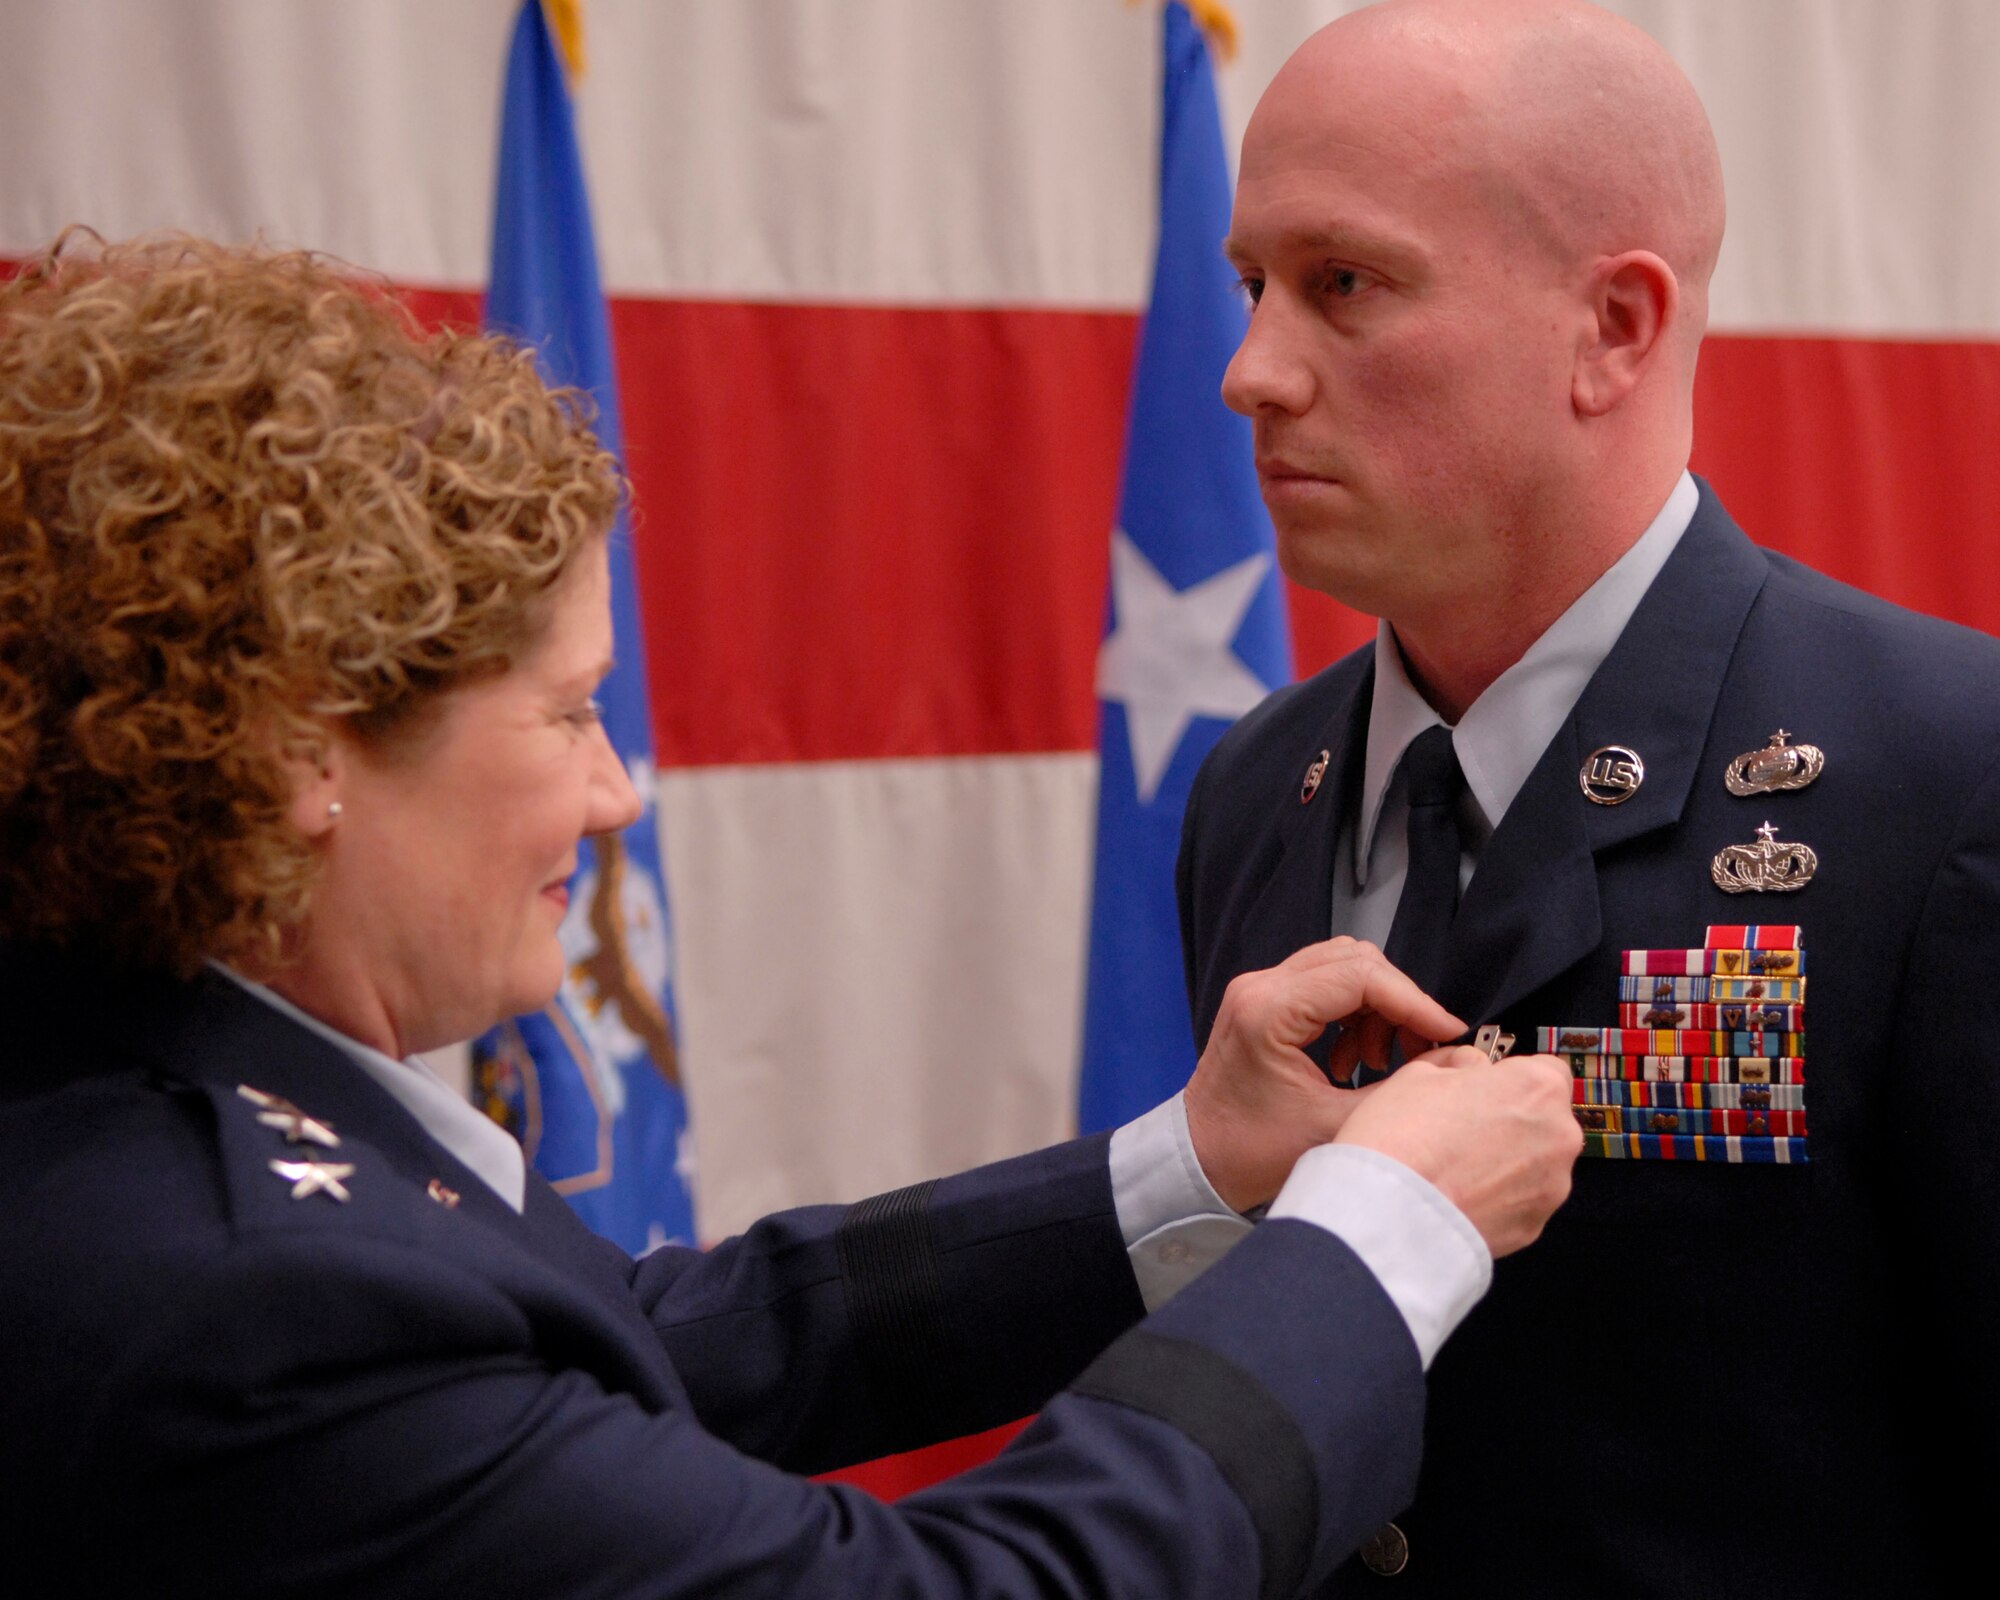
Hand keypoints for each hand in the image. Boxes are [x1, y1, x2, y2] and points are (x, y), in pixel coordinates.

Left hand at [1184, 938, 1465, 1211]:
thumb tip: (1451, 1061)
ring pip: (1344, 968)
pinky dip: (1355, 1014)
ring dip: (1377, 1008)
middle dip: (1399, 1002)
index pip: (1361, 976)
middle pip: (1356, 961)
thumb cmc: (1250, 1151)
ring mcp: (1260, 990)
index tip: (1448, 1031)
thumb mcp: (1334, 1127)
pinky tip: (1355, 1060)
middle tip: (1421, 1048)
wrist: (1198, 1161)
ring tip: (1380, 1061)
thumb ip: (1398, 1090)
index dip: (1414, 1001)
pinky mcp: (1265, 1002)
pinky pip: (1326, 986)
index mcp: (1269, 1010)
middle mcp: (1261, 986)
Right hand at [1333, 1048, 1582, 1256]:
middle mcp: (1557, 1135)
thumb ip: (1460, 1066)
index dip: (1511, 1078)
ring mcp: (1552, 1185)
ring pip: (1535, 1163)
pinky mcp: (1535, 1225)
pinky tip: (1461, 1193)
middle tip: (1463, 1129)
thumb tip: (1469, 1069)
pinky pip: (1522, 1201)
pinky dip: (1499, 1197)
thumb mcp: (1419, 1074)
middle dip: (1511, 1121)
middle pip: (1543, 1119)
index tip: (1486, 1089)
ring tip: (1457, 1167)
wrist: (1390, 1212)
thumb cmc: (1402, 1138)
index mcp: (1536, 1087)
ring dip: (1507, 1161)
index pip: (1546, 1070)